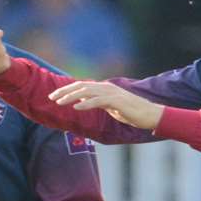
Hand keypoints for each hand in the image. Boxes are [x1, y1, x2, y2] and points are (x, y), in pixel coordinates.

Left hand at [48, 80, 163, 129]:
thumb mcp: (109, 106)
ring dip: (71, 96)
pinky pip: (98, 101)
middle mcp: (106, 88)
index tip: (53, 95)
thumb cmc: (130, 112)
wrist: (150, 114)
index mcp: (104, 88)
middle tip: (51, 97)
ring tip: (59, 102)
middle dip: (64, 91)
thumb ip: (97, 102)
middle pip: (81, 86)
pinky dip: (86, 103)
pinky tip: (76, 107)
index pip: (81, 86)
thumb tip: (82, 100)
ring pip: (87, 91)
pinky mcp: (117, 101)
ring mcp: (112, 93)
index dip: (67, 89)